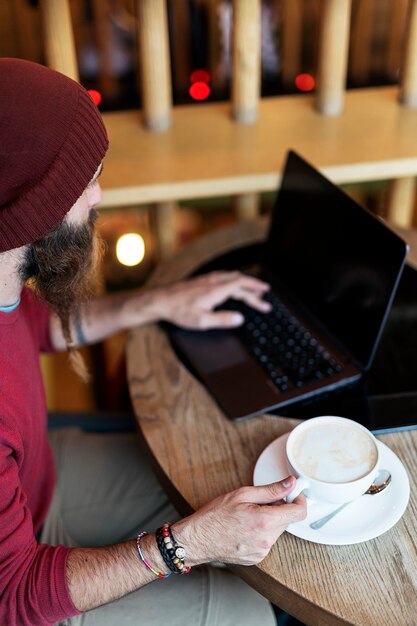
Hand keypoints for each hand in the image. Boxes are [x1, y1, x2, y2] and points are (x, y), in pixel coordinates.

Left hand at [156, 270, 270, 329]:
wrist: (159, 300)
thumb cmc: (178, 311)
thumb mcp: (201, 321)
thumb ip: (222, 320)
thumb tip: (240, 319)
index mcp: (216, 290)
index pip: (242, 286)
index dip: (255, 289)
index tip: (266, 294)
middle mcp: (213, 281)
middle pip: (239, 280)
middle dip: (253, 287)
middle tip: (264, 294)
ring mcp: (206, 279)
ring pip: (230, 276)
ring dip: (244, 281)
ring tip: (252, 287)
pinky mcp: (200, 281)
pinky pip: (222, 276)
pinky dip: (233, 279)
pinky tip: (230, 283)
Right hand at [172, 476, 306, 566]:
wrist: (197, 539)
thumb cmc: (215, 516)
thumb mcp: (243, 494)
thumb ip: (271, 490)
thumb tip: (290, 483)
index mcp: (264, 521)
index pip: (298, 512)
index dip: (299, 499)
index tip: (293, 493)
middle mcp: (266, 540)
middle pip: (287, 520)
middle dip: (279, 508)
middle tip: (260, 501)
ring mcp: (262, 552)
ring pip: (277, 530)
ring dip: (270, 520)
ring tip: (248, 515)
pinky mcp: (257, 558)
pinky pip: (267, 541)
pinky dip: (262, 532)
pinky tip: (245, 527)